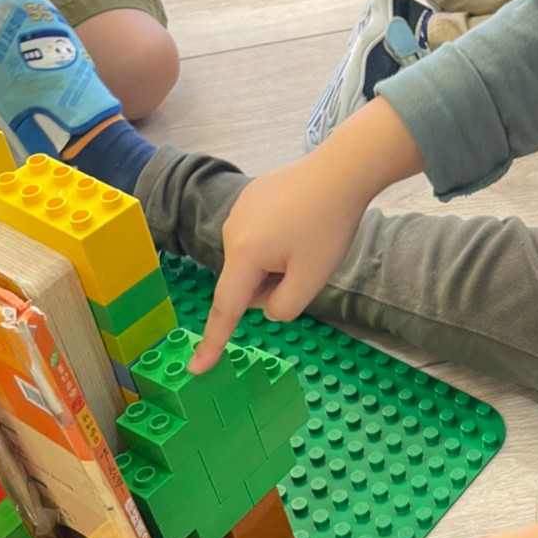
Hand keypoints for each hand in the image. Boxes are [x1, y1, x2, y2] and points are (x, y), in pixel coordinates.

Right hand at [191, 147, 371, 371]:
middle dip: (274, 282)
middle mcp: (231, 232)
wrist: (341, 169)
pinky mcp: (251, 198)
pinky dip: (278, 239)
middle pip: (248, 282)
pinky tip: (301, 219)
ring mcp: (239, 212)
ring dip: (277, 260)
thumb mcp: (312, 279)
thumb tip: (266, 306)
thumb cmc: (329, 225)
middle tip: (308, 260)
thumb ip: (284, 307)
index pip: (227, 309)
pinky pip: (259, 235)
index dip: (213, 342)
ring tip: (307, 235)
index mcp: (244, 255)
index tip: (196, 368)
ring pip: (254, 259)